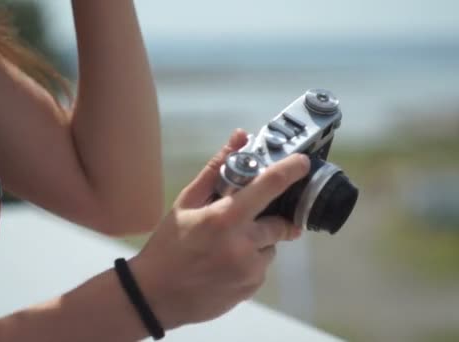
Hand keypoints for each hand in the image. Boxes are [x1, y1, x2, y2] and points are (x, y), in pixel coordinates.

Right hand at [129, 129, 309, 329]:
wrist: (155, 297)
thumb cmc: (168, 246)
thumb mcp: (185, 204)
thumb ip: (215, 170)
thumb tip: (239, 138)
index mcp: (225, 218)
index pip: (270, 186)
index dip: (292, 170)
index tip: (303, 163)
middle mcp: (243, 244)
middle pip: (280, 223)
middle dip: (269, 218)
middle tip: (244, 220)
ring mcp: (250, 270)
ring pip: (271, 246)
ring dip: (258, 241)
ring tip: (226, 247)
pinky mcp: (251, 287)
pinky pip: (262, 266)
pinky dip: (251, 261)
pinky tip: (225, 264)